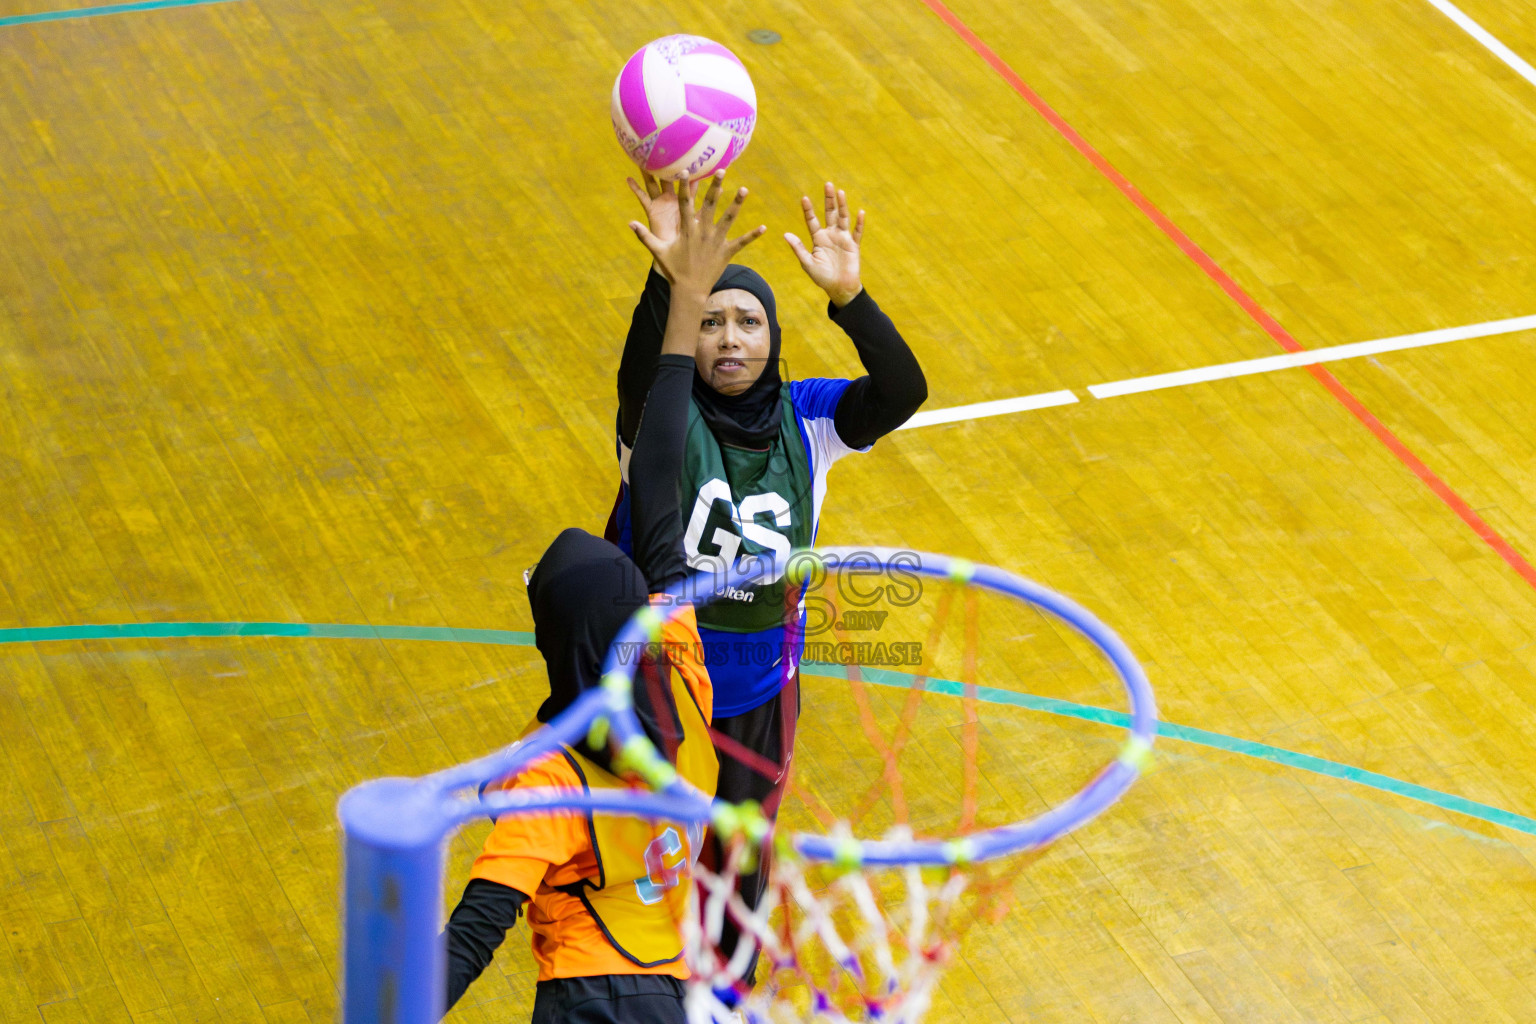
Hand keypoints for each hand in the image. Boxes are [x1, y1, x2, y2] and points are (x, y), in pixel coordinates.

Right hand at [629, 171, 765, 294]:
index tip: (685, 170)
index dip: (684, 186)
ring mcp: (716, 241)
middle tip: (722, 170)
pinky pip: (741, 242)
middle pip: (710, 204)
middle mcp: (703, 232)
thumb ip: (644, 236)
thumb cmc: (674, 270)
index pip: (685, 203)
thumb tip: (629, 223)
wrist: (690, 291)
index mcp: (687, 229)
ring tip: (744, 189)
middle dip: (715, 186)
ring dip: (737, 204)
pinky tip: (764, 227)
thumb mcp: (658, 252)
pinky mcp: (726, 252)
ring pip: (728, 219)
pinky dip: (752, 236)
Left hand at [784, 182, 863, 306]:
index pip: (812, 220)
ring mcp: (843, 239)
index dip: (809, 210)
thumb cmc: (822, 277)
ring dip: (842, 205)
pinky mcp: (853, 245)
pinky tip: (860, 212)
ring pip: (843, 218)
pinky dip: (859, 223)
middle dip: (829, 199)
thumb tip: (785, 234)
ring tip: (840, 192)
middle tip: (827, 184)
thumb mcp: (807, 263)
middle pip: (829, 213)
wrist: (839, 288)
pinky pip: (857, 232)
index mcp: (818, 238)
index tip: (804, 198)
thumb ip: (798, 248)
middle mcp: (831, 235)